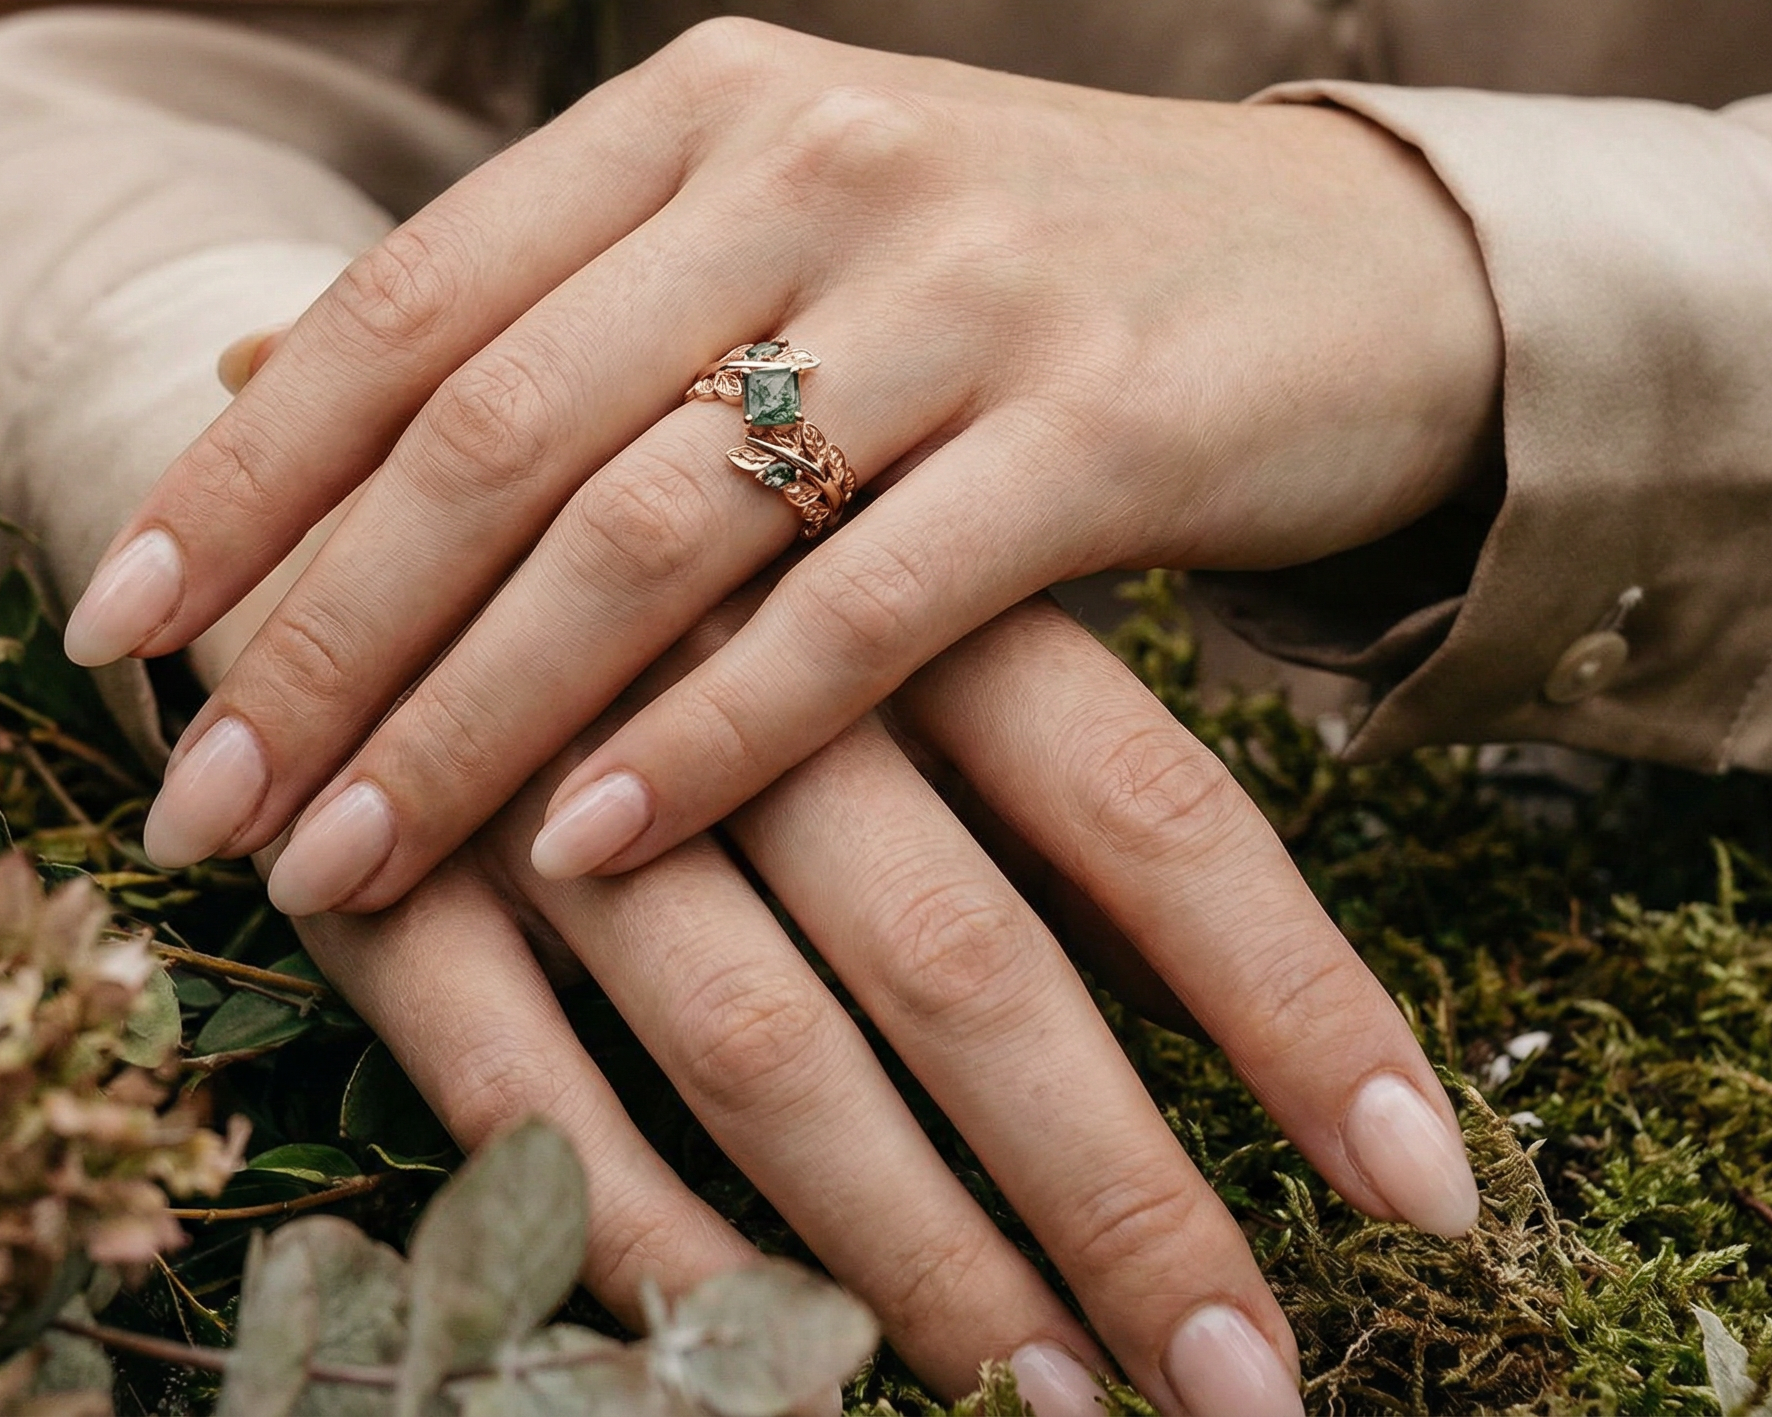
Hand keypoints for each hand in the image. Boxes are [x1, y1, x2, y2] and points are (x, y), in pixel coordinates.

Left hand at [65, 18, 1499, 908]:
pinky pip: (856, 613)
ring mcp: (965, 285)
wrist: (1342, 264)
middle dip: (321, 638)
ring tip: (344, 868)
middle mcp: (817, 158)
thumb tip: (247, 372)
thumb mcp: (772, 223)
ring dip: (472, 721)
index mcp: (707, 100)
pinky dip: (707, 742)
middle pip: (496, 427)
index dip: (248, 476)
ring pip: (649, 529)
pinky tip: (588, 855)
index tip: (116, 628)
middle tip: (202, 808)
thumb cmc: (1018, 266)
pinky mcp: (1102, 423)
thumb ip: (535, 294)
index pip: (414, 297)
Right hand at [284, 597, 1476, 1416]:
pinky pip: (525, 1087)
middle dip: (1122, 1194)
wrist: (346, 449)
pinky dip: (644, 1228)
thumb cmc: (653, 531)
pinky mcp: (388, 865)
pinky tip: (755, 1353)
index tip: (1426, 1185)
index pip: (1145, 800)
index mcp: (895, 575)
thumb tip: (1179, 966)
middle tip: (1251, 1390)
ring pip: (764, 1046)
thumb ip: (997, 742)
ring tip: (1051, 1399)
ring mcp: (558, 772)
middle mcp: (748, 675)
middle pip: (972, 961)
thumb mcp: (845, 568)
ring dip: (911, 1248)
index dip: (1293, 998)